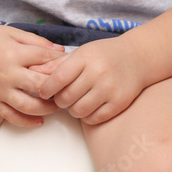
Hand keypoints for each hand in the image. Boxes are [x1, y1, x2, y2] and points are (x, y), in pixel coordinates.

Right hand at [0, 21, 66, 127]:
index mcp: (13, 53)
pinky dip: (27, 122)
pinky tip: (39, 121)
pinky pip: (11, 116)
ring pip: (28, 106)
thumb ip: (36, 42)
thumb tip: (60, 52)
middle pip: (40, 86)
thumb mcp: (12, 32)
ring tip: (58, 106)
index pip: (45, 59)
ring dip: (47, 109)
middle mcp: (7, 73)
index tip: (71, 65)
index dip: (61, 62)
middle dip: (58, 88)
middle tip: (70, 89)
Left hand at [32, 37, 147, 124]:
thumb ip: (57, 64)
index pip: (58, 78)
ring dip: (72, 109)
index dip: (46, 88)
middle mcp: (98, 72)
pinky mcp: (119, 103)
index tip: (44, 92)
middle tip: (61, 97)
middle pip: (66, 97)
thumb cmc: (103, 55)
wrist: (138, 58)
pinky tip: (88, 107)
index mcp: (85, 57)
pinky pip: (94, 118)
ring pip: (78, 110)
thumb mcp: (81, 53)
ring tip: (75, 102)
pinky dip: (87, 116)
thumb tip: (33, 72)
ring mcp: (109, 89)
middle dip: (59, 100)